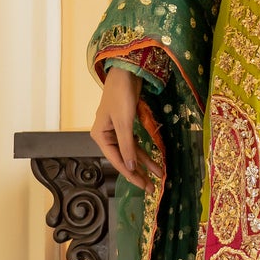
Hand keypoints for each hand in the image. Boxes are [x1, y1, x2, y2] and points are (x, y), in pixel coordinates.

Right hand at [92, 66, 143, 182]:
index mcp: (100, 136)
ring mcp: (116, 130)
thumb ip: (127, 145)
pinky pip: (135, 143)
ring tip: (159, 176)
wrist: (126, 71)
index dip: (131, 174)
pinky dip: (145, 152)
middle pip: (124, 158)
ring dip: (146, 163)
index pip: (117, 160)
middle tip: (152, 188)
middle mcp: (106, 135)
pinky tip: (154, 161)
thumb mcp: (124, 122)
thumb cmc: (121, 95)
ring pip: (132, 152)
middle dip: (139, 173)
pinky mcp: (126, 125)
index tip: (143, 186)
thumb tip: (130, 167)